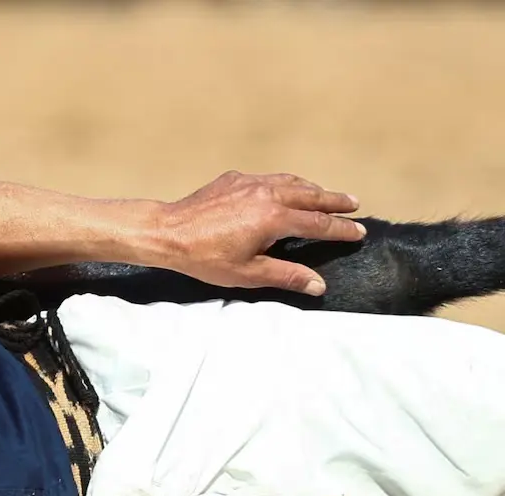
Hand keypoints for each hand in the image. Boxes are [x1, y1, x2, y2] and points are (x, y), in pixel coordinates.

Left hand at [153, 171, 364, 294]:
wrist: (167, 232)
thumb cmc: (204, 257)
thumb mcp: (247, 273)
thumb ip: (285, 275)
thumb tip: (318, 285)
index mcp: (274, 217)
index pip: (318, 223)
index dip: (341, 229)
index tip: (360, 232)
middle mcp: (268, 193)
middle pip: (312, 196)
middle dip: (335, 201)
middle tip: (354, 204)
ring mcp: (251, 182)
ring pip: (292, 182)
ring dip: (313, 189)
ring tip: (325, 196)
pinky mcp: (234, 179)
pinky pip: (270, 178)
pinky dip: (287, 183)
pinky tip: (286, 188)